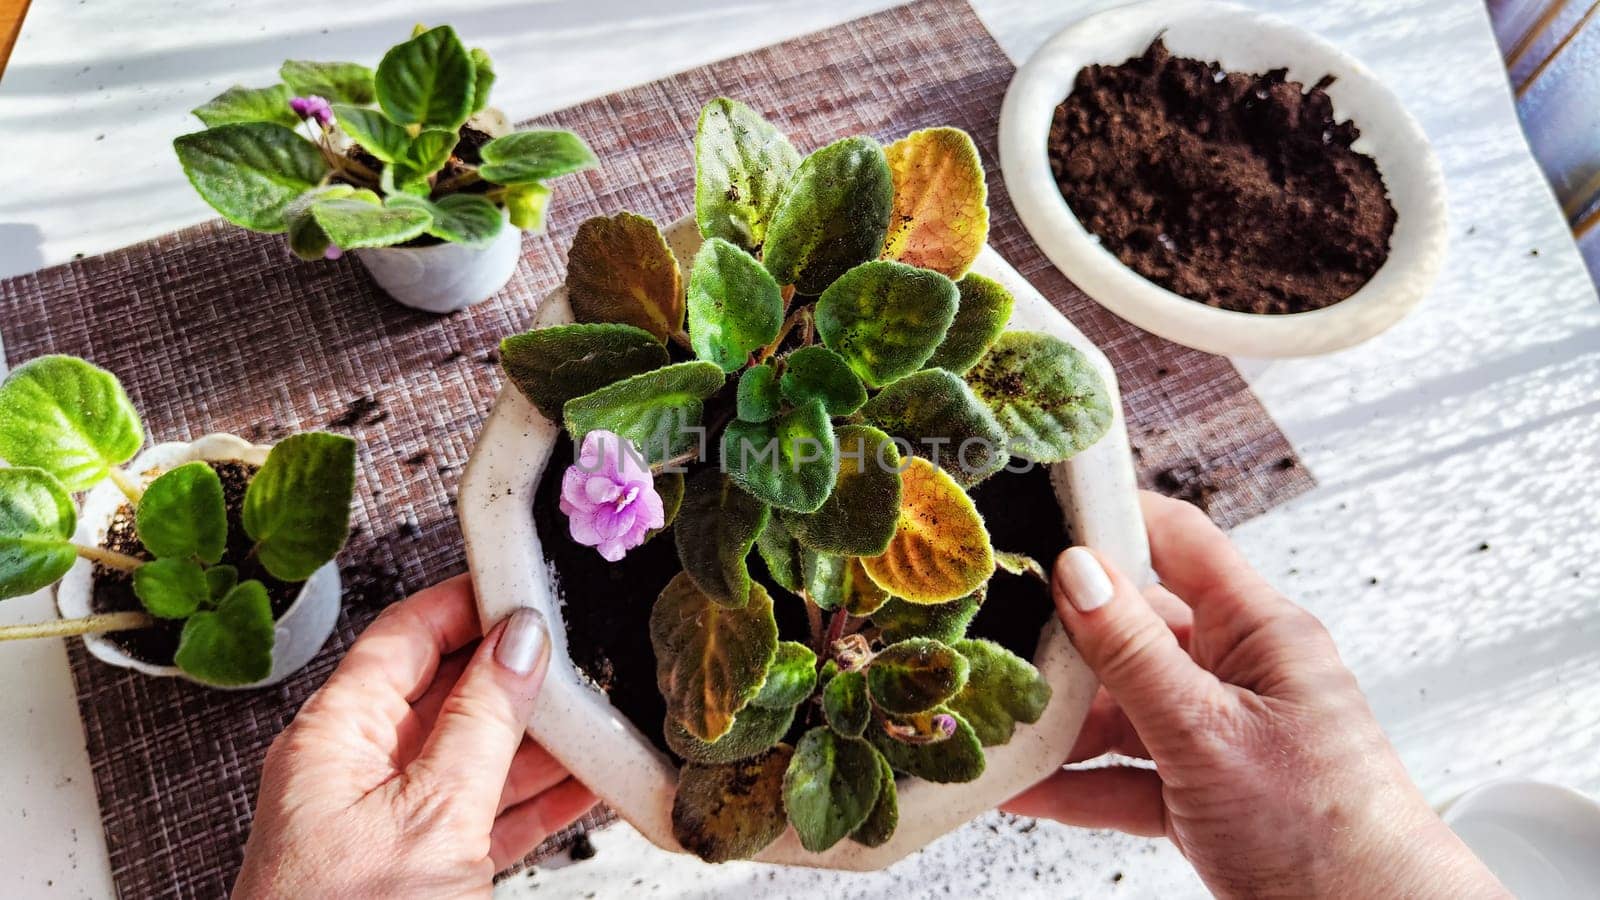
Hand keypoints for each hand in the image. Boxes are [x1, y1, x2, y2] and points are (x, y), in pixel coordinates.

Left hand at [234, 575, 596, 898]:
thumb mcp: (431, 816)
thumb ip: (481, 723)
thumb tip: (520, 643)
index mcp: (333, 739)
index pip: (404, 637)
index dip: (467, 602)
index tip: (528, 582)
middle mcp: (356, 773)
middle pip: (447, 693)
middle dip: (518, 674)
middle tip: (585, 649)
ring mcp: (391, 826)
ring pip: (476, 756)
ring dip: (541, 739)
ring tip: (604, 712)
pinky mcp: (425, 872)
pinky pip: (487, 814)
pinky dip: (537, 799)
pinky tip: (588, 781)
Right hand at [1006, 492, 1504, 897]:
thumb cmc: (1327, 833)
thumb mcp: (1209, 733)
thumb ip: (1136, 655)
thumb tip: (1078, 571)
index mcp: (1261, 633)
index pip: (1180, 542)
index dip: (1113, 518)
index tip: (1041, 514)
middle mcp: (1241, 675)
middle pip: (1136, 631)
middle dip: (1065, 641)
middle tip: (994, 636)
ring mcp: (1220, 737)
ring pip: (1124, 708)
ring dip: (1063, 722)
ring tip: (999, 723)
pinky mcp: (1204, 796)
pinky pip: (1126, 776)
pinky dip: (1077, 783)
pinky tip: (1023, 786)